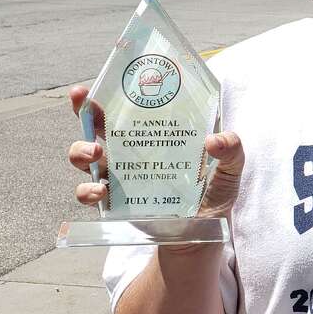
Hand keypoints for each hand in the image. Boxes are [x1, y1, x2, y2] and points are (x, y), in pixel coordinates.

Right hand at [68, 84, 244, 219]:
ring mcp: (119, 175)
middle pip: (96, 124)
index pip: (131, 106)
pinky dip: (87, 190)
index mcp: (155, 134)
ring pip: (84, 156)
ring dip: (81, 150)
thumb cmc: (214, 193)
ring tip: (95, 153)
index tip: (96, 79)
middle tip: (86, 105)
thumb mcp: (230, 167)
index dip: (113, 89)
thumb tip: (213, 140)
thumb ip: (232, 149)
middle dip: (84, 111)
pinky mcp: (113, 202)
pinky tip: (100, 190)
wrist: (203, 234)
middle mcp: (131, 150)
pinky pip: (88, 193)